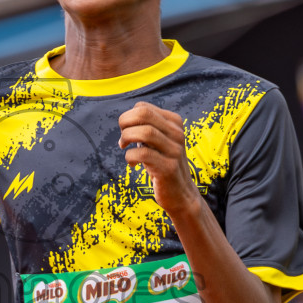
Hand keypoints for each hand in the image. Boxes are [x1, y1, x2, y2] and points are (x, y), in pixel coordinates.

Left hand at [118, 102, 199, 216]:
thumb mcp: (158, 142)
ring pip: (144, 132)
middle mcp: (177, 134)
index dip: (128, 118)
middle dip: (125, 123)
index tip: (126, 132)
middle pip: (144, 114)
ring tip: (125, 148)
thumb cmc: (163, 164)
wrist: (180, 194)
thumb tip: (125, 120)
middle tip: (122, 139)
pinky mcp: (169, 168)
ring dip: (126, 138)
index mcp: (174, 123)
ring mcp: (175, 150)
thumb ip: (146, 128)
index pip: (143, 107)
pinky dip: (130, 157)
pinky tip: (133, 164)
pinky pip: (143, 154)